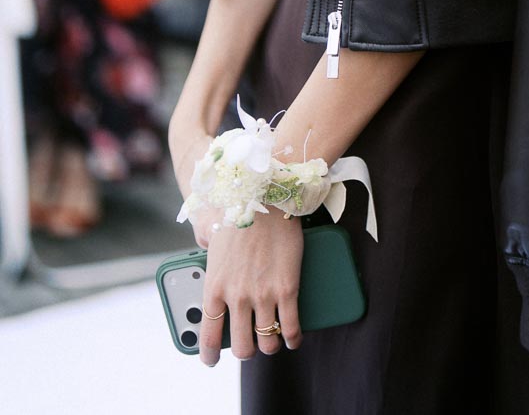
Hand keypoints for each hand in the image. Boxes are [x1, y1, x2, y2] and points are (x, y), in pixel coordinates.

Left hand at [199, 211, 303, 365]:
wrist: (265, 197)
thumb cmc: (238, 215)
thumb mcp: (215, 246)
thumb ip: (211, 265)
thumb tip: (206, 265)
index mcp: (214, 287)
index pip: (207, 336)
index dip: (210, 354)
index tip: (212, 360)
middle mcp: (236, 297)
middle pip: (241, 346)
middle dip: (246, 351)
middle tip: (250, 344)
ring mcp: (262, 295)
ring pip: (266, 342)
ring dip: (269, 345)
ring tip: (272, 339)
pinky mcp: (287, 288)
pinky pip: (291, 328)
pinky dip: (292, 338)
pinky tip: (293, 338)